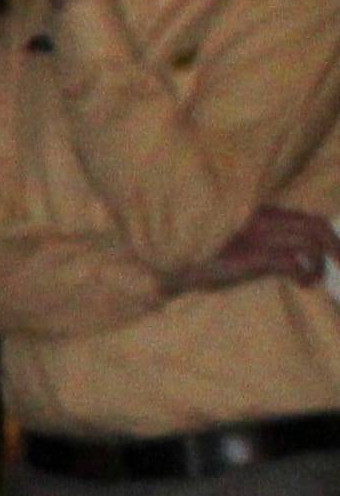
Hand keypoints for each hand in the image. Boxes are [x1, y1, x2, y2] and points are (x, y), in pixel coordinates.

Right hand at [201, 205, 339, 288]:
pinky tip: (300, 282)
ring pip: (310, 243)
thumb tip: (295, 254)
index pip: (309, 218)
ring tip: (311, 279)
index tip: (336, 255)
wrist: (173, 264)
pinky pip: (293, 260)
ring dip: (320, 264)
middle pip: (317, 227)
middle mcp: (264, 220)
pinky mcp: (253, 256)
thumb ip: (262, 238)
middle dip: (337, 247)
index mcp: (262, 214)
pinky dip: (305, 271)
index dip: (329, 236)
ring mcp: (258, 237)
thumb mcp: (237, 242)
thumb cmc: (203, 256)